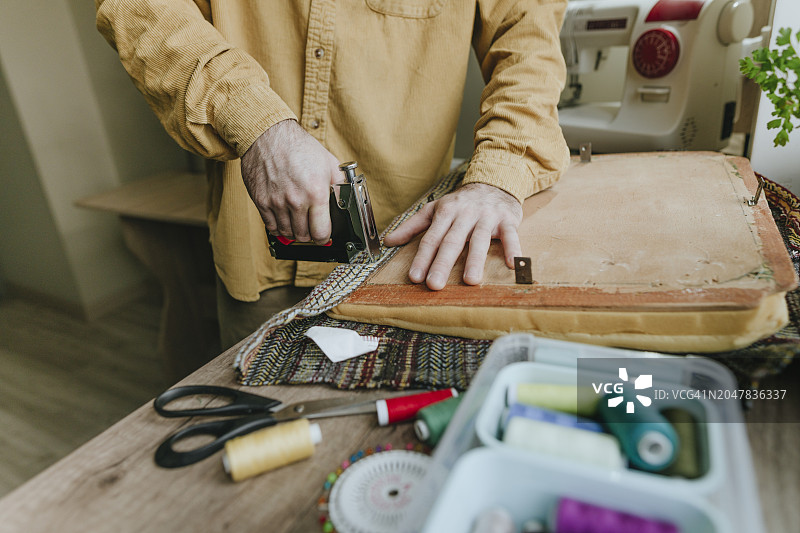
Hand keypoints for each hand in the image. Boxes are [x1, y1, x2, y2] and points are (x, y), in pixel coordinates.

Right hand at [240, 119, 342, 242]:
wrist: (268, 135)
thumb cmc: (299, 147)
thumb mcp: (329, 163)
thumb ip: (340, 186)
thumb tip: (345, 204)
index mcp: (316, 193)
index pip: (321, 233)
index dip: (324, 238)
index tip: (324, 235)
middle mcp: (296, 200)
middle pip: (303, 236)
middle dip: (310, 234)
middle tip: (311, 226)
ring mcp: (276, 202)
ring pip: (287, 233)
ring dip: (294, 231)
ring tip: (298, 221)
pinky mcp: (261, 201)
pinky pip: (270, 226)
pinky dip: (278, 226)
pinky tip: (284, 218)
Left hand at [383, 183, 522, 289]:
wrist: (495, 181)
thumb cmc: (462, 202)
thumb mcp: (435, 209)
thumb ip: (412, 225)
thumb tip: (389, 241)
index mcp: (445, 212)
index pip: (431, 238)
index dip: (422, 258)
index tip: (415, 277)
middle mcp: (465, 214)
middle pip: (452, 241)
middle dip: (442, 263)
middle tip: (435, 284)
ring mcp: (487, 217)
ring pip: (479, 240)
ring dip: (475, 260)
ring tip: (470, 280)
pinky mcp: (507, 220)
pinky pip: (511, 235)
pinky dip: (513, 249)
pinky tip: (513, 265)